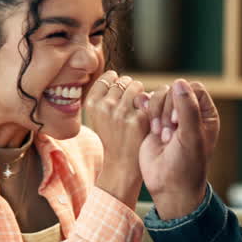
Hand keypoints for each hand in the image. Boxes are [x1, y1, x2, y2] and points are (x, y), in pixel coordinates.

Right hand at [85, 71, 150, 206]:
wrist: (121, 166)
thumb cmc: (112, 139)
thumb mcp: (99, 117)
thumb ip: (103, 97)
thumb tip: (115, 75)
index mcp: (92, 104)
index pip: (108, 78)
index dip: (116, 84)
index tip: (119, 96)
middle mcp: (105, 106)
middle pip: (123, 81)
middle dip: (129, 90)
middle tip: (130, 107)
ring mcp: (122, 112)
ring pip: (136, 86)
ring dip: (141, 96)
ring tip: (138, 111)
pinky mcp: (138, 119)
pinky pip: (148, 98)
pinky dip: (149, 106)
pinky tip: (147, 119)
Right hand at [138, 80, 220, 219]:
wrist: (168, 187)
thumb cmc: (186, 166)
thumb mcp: (190, 137)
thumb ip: (187, 109)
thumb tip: (179, 82)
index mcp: (205, 115)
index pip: (193, 89)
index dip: (182, 99)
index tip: (177, 120)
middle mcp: (189, 114)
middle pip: (174, 90)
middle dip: (166, 110)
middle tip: (168, 135)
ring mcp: (170, 118)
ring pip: (159, 95)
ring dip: (156, 113)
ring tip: (160, 136)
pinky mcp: (153, 123)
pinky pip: (147, 104)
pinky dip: (145, 111)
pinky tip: (149, 128)